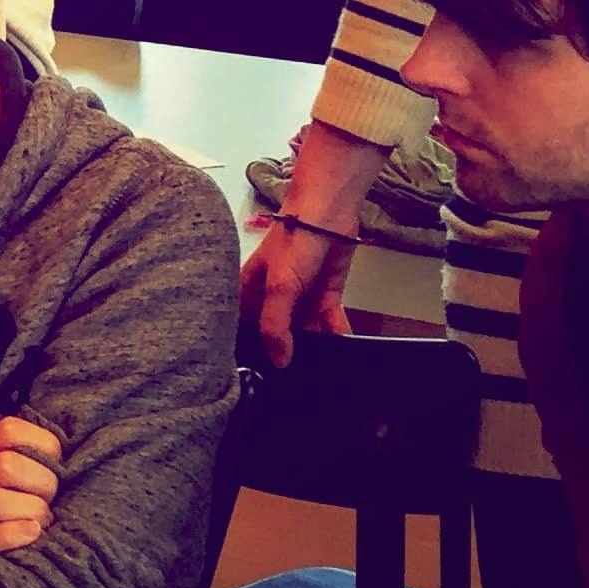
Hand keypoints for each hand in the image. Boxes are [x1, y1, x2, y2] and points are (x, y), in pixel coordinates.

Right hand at [0, 417, 61, 556]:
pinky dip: (13, 535)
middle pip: (8, 466)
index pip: (9, 430)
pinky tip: (30, 535)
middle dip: (43, 483)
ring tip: (41, 521)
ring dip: (31, 511)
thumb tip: (59, 458)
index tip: (55, 464)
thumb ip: (5, 458)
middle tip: (49, 499)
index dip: (42, 444)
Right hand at [241, 217, 357, 368]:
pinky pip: (329, 319)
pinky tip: (340, 342)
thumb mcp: (279, 287)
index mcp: (251, 292)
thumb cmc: (294, 238)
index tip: (262, 374)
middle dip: (290, 350)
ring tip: (324, 365)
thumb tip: (278, 360)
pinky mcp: (325, 292)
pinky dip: (335, 330)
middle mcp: (274, 296)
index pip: (247, 328)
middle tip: (298, 377)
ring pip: (307, 328)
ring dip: (316, 343)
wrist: (329, 210)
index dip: (254, 348)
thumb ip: (276, 326)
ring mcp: (301, 294)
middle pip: (279, 331)